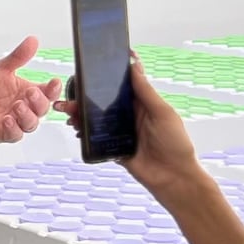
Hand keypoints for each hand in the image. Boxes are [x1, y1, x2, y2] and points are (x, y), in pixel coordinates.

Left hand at [0, 38, 62, 144]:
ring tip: (17, 105)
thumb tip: (32, 40)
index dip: (54, 89)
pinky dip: (13, 128)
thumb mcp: (1, 68)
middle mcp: (27, 109)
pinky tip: (7, 119)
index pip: (49, 92)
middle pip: (43, 108)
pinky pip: (15, 134)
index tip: (54, 82)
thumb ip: (18, 56)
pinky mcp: (6, 133)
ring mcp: (18, 122)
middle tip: (29, 92)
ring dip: (27, 114)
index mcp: (30, 93)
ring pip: (32, 123)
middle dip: (39, 101)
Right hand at [54, 55, 199, 194]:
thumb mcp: (162, 113)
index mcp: (143, 103)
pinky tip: (75, 128)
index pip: (123, 84)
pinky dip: (84, 132)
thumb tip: (133, 66)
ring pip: (96, 118)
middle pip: (104, 101)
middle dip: (87, 96)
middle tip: (72, 94)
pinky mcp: (113, 147)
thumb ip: (146, 91)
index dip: (110, 75)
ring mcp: (120, 131)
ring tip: (68, 112)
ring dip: (81, 114)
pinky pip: (95, 137)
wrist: (173, 178)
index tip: (94, 65)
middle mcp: (130, 115)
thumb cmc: (175, 143)